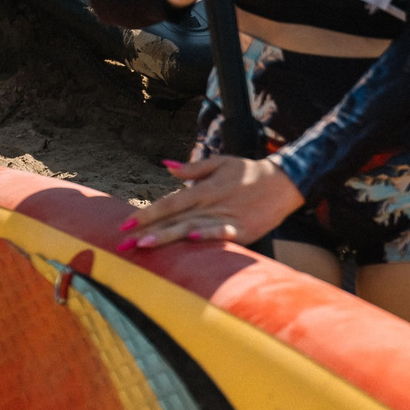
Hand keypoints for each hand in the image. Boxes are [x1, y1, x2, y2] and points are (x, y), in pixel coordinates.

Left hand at [123, 153, 301, 246]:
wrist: (285, 182)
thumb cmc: (249, 172)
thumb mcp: (221, 163)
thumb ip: (193, 168)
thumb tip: (166, 166)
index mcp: (205, 189)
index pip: (170, 202)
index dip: (147, 213)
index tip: (125, 224)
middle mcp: (212, 203)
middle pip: (175, 218)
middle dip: (148, 231)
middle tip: (124, 243)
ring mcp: (227, 218)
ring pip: (192, 228)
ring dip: (168, 237)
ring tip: (146, 246)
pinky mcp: (243, 231)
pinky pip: (222, 233)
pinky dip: (209, 235)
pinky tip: (193, 240)